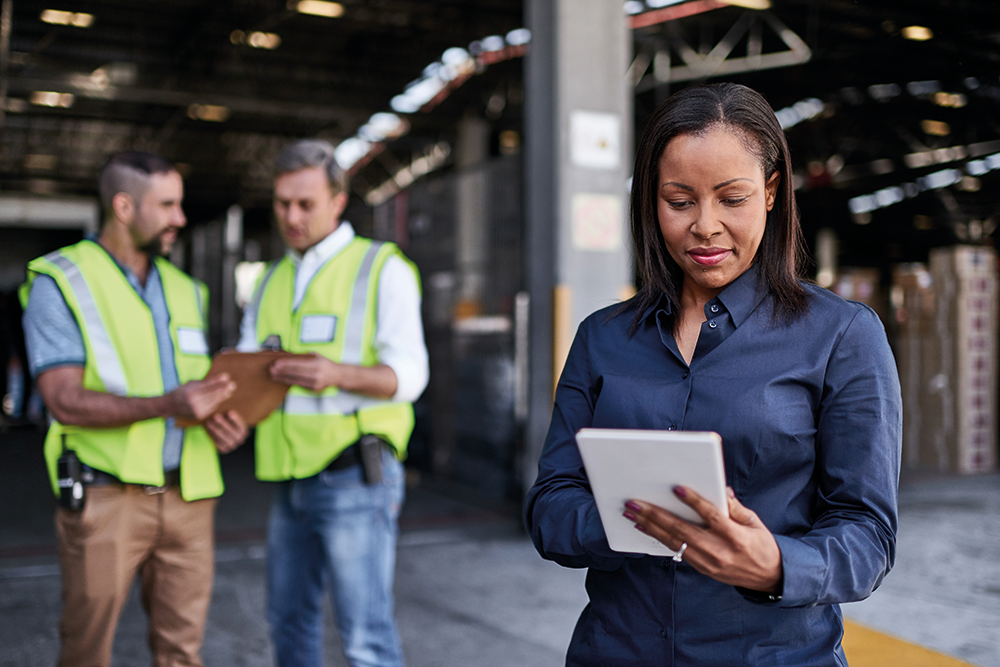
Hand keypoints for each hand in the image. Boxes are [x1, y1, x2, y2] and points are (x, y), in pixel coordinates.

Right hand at [170, 374, 236, 421]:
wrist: (171, 406)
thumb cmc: (182, 391)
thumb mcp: (192, 383)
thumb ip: (208, 381)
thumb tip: (224, 377)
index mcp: (191, 393)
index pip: (209, 387)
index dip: (219, 383)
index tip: (227, 377)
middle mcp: (194, 403)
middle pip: (213, 395)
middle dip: (224, 389)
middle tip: (233, 385)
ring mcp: (197, 410)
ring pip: (214, 402)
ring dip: (223, 396)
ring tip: (230, 390)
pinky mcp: (199, 416)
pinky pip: (211, 408)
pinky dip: (217, 402)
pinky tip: (222, 397)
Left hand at [204, 409, 247, 453]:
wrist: (220, 429)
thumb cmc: (224, 418)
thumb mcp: (227, 414)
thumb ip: (228, 414)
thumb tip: (225, 413)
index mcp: (244, 431)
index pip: (241, 425)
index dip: (236, 419)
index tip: (229, 412)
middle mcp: (240, 439)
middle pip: (232, 432)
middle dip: (223, 424)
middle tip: (216, 416)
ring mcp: (232, 445)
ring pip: (224, 438)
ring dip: (215, 430)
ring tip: (208, 422)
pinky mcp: (224, 449)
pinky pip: (218, 443)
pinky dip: (212, 435)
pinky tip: (206, 427)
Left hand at [269, 353, 339, 391]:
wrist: (337, 375)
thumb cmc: (326, 364)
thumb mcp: (316, 356)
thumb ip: (304, 356)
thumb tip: (289, 356)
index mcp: (317, 364)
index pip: (298, 364)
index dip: (286, 364)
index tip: (277, 363)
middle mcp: (316, 374)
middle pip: (295, 372)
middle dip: (282, 371)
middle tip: (271, 369)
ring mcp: (314, 382)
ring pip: (295, 380)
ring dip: (283, 378)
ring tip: (273, 375)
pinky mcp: (313, 388)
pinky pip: (298, 384)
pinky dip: (289, 381)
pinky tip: (282, 379)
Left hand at [624, 486, 782, 592]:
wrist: (769, 577)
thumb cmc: (761, 544)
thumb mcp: (754, 522)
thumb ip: (735, 506)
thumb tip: (720, 489)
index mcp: (736, 536)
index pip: (712, 516)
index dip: (694, 502)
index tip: (676, 488)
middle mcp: (719, 551)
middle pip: (683, 530)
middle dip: (656, 515)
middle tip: (634, 503)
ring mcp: (708, 562)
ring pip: (674, 542)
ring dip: (649, 526)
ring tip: (631, 514)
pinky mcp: (702, 569)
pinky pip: (676, 551)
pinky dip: (659, 539)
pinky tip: (644, 528)